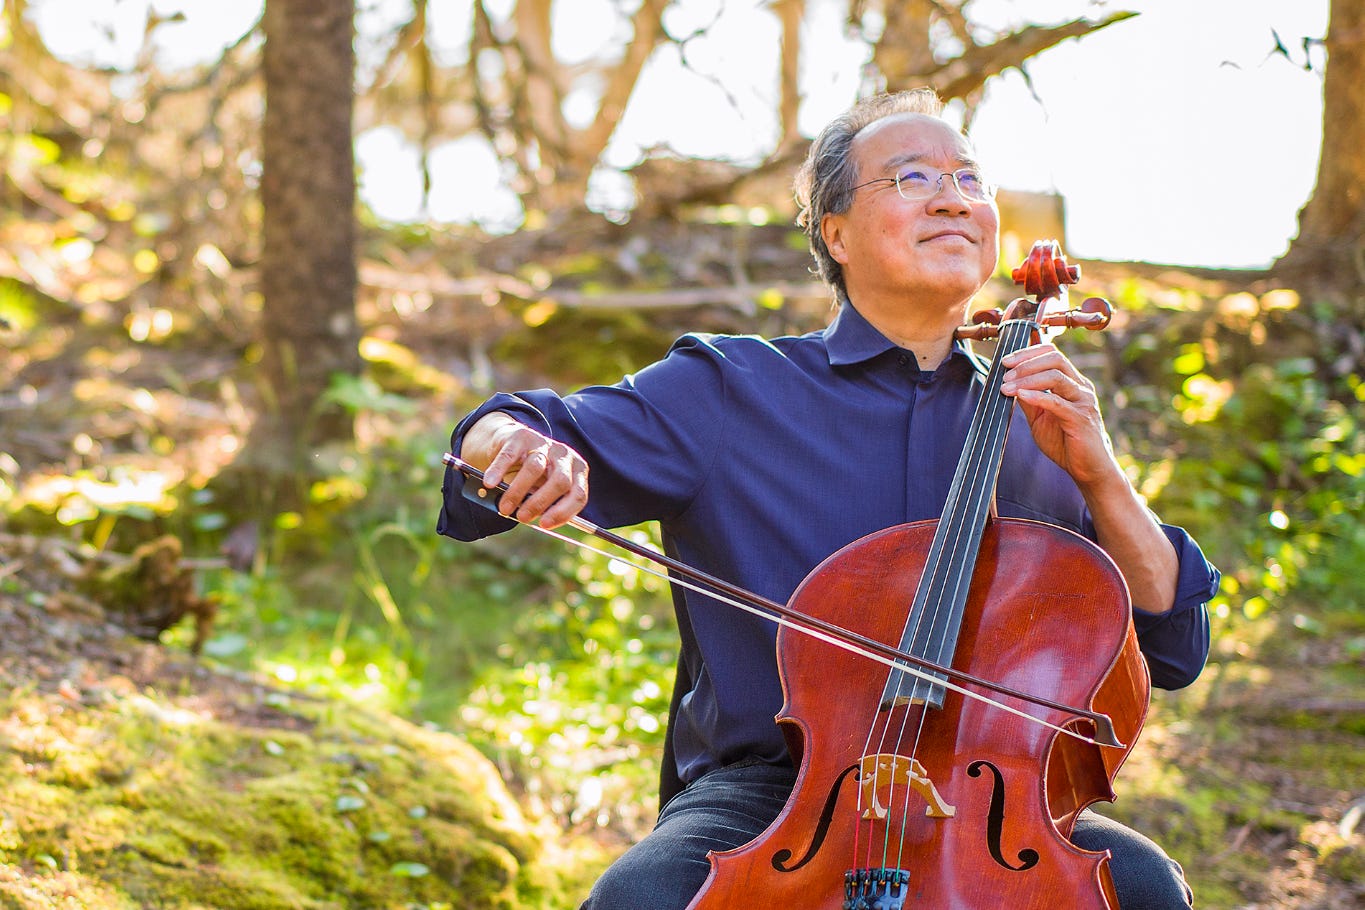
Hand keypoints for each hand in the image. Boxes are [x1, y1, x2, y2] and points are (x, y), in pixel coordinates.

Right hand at [460, 413, 588, 528]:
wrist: (513, 443)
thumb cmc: (532, 475)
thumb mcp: (544, 489)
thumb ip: (542, 505)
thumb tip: (529, 520)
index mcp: (577, 470)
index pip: (578, 495)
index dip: (563, 513)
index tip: (544, 524)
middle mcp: (564, 455)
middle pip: (560, 481)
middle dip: (539, 503)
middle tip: (522, 517)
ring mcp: (544, 443)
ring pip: (534, 468)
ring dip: (517, 492)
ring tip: (505, 507)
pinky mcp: (522, 436)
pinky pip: (509, 456)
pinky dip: (498, 471)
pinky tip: (490, 483)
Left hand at [997, 343, 1121, 490]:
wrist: (1088, 469)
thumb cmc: (1065, 442)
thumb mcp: (1040, 418)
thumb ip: (1028, 401)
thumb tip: (1009, 384)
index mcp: (1072, 383)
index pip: (1053, 354)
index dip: (1028, 353)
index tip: (1006, 361)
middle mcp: (1080, 387)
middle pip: (1055, 359)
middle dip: (1026, 363)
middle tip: (1004, 372)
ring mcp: (1083, 401)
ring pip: (1056, 376)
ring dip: (1027, 378)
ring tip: (1007, 386)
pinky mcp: (1080, 418)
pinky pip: (1057, 402)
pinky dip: (1037, 396)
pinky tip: (1020, 395)